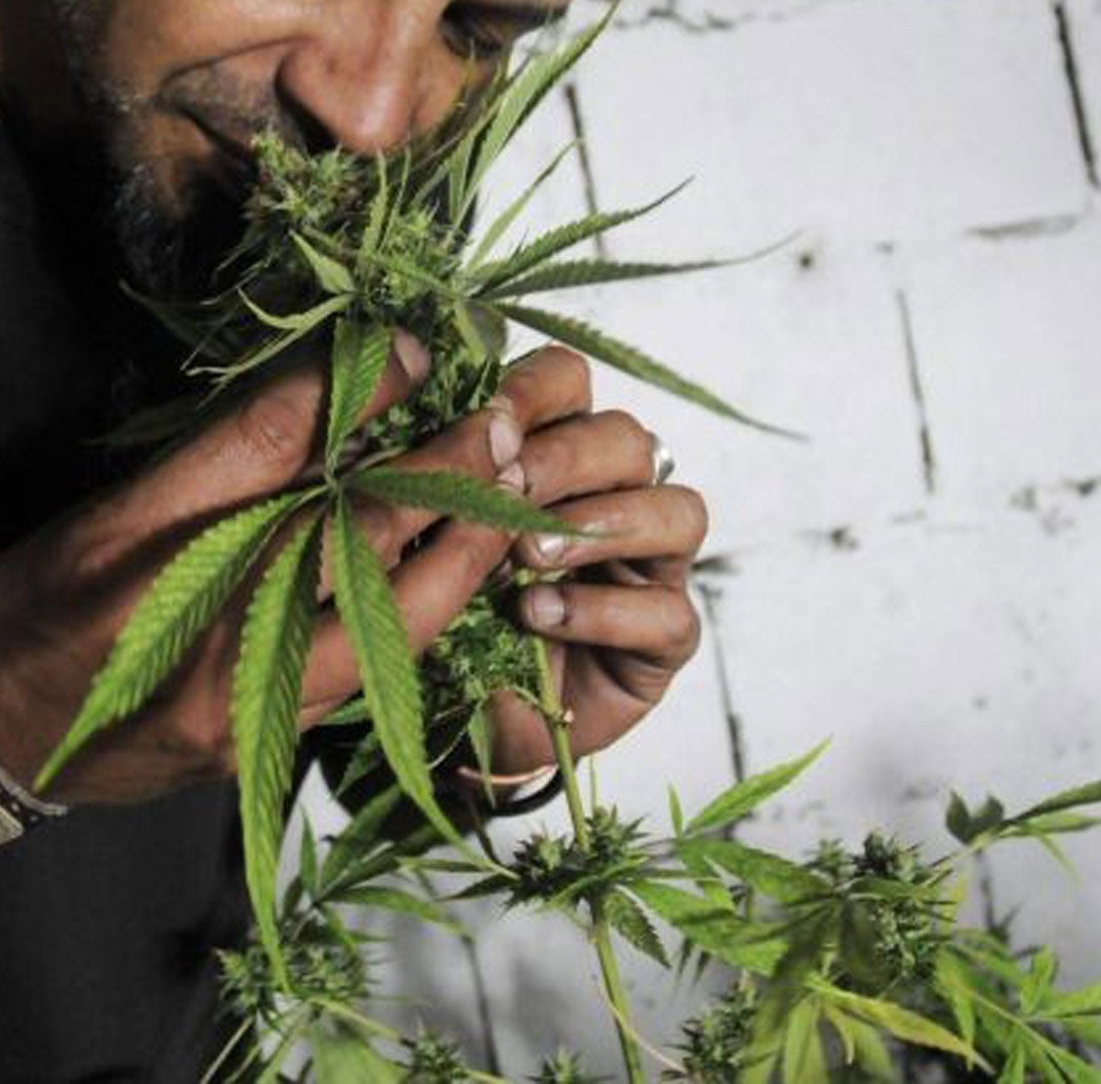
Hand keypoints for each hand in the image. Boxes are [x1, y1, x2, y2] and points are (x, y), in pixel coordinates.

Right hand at [0, 335, 594, 805]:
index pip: (277, 458)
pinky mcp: (272, 745)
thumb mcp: (100, 513)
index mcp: (148, 568)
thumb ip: (220, 454)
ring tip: (507, 486)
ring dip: (460, 551)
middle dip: (447, 479)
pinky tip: (459, 564)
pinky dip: (424, 610)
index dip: (359, 396)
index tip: (420, 349)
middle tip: (506, 419)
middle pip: (358, 546)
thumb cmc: (29, 608)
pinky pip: (372, 674)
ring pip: (388, 624)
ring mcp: (251, 712)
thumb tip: (329, 382)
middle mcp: (210, 650)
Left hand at [472, 399, 707, 778]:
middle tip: (506, 490)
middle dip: (564, 460)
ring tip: (527, 559)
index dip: (537, 390)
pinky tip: (537, 617)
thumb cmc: (440, 609)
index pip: (572, 384)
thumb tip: (445, 429)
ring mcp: (650, 568)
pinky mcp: (664, 641)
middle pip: (627, 439)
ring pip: (676, 511)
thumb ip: (441, 480)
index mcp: (553, 454)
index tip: (486, 420)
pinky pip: (668, 611)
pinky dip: (599, 609)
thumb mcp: (424, 536)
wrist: (450, 715)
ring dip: (598, 526)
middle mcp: (613, 498)